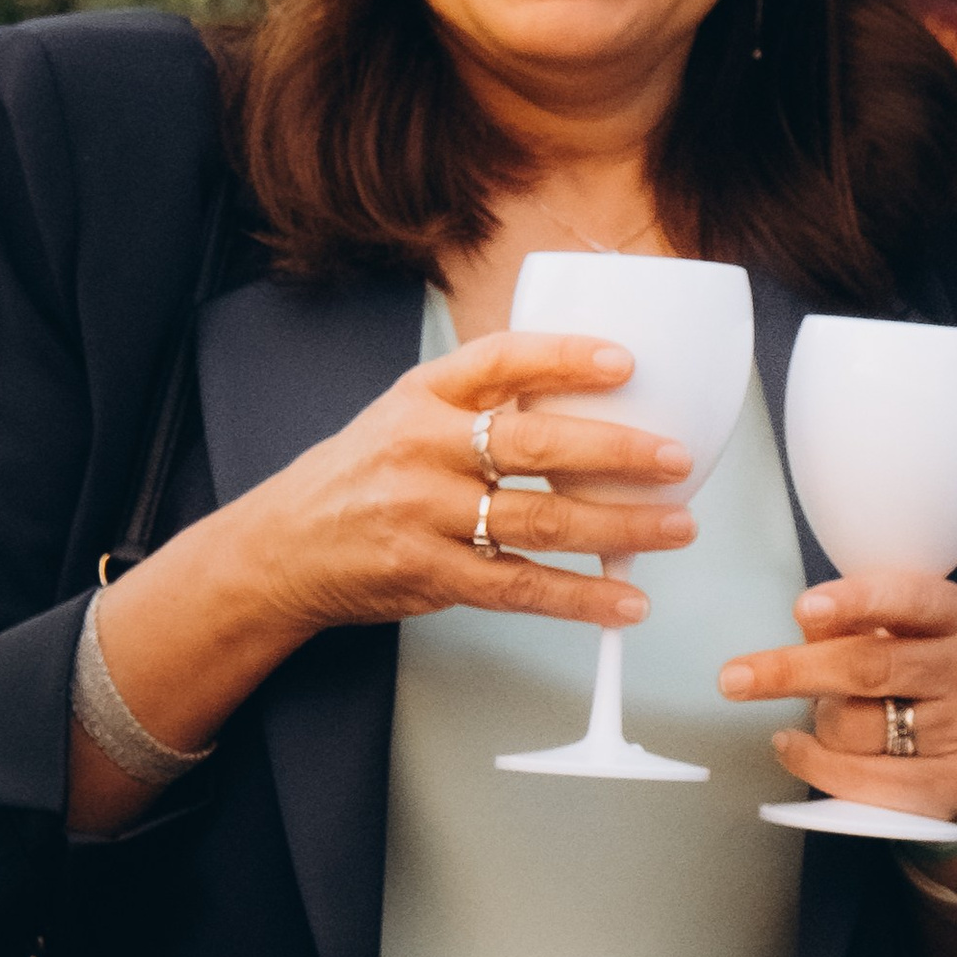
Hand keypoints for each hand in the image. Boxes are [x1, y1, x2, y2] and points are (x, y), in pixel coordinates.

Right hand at [73, 332, 701, 831]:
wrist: (280, 547)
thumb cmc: (363, 473)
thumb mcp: (406, 413)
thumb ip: (480, 400)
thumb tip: (585, 394)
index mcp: (424, 395)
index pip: (500, 360)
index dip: (565, 357)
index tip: (625, 361)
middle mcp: (423, 449)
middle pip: (533, 445)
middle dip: (616, 451)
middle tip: (675, 457)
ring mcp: (424, 516)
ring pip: (538, 521)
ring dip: (617, 527)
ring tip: (675, 526)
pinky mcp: (428, 575)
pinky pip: (517, 588)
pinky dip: (579, 597)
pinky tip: (624, 600)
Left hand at [719, 570, 956, 867]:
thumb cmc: (910, 672)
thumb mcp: (893, 631)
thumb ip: (852, 622)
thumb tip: (808, 620)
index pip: (908, 599)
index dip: (855, 601)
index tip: (803, 608)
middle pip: (870, 667)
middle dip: (795, 671)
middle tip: (734, 678)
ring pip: (857, 726)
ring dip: (818, 722)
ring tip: (824, 713)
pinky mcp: (949, 784)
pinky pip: (860, 778)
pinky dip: (813, 764)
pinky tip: (793, 747)